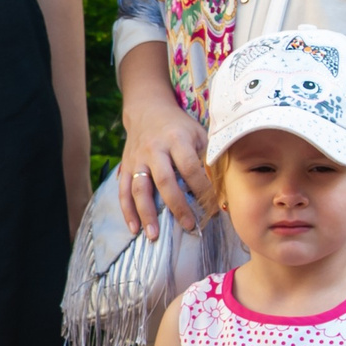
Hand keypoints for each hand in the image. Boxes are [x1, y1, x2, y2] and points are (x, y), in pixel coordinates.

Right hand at [117, 97, 209, 234]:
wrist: (147, 109)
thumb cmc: (179, 126)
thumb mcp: (198, 132)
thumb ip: (207, 156)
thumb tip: (222, 187)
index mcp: (176, 139)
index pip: (190, 168)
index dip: (202, 189)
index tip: (213, 208)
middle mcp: (154, 149)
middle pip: (164, 181)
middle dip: (177, 206)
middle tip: (189, 226)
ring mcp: (137, 159)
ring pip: (139, 189)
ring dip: (146, 213)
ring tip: (154, 235)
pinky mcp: (125, 166)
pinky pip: (123, 191)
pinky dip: (127, 211)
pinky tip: (134, 228)